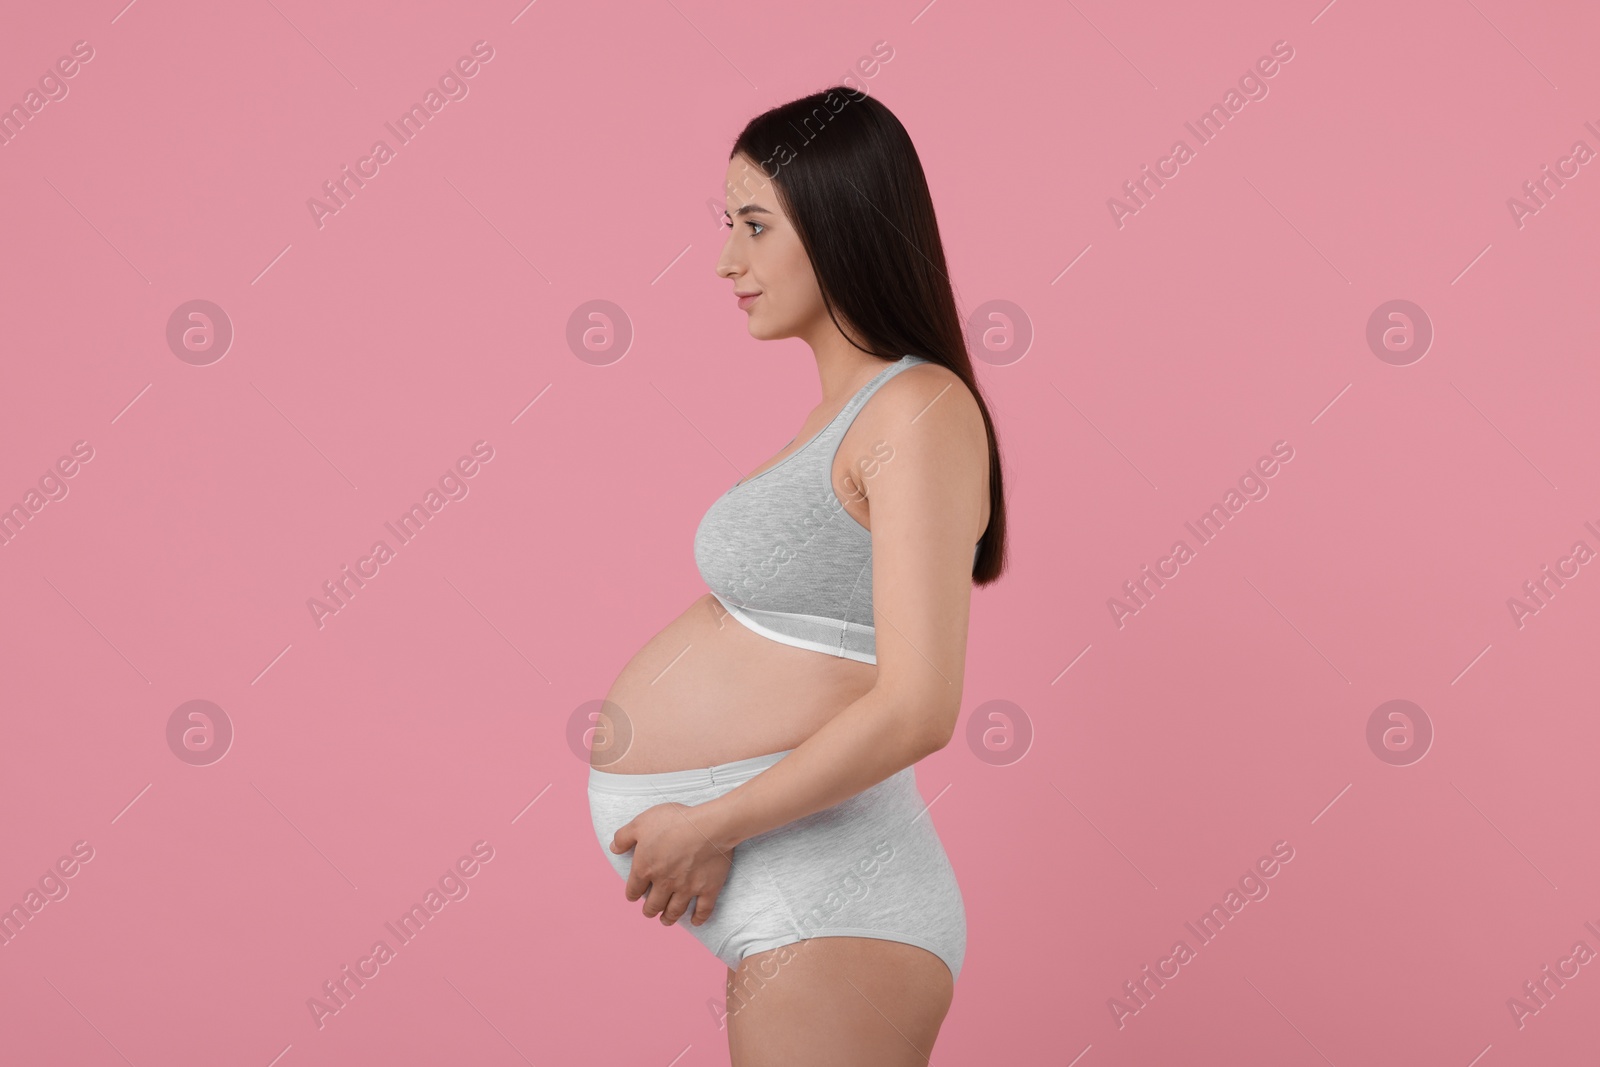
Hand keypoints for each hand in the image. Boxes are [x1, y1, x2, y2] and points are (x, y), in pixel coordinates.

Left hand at [610, 802, 733, 926]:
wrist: (708, 827)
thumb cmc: (674, 822)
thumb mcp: (641, 823)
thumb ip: (624, 837)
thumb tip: (613, 848)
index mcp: (645, 869)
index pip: (634, 890)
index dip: (632, 894)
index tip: (634, 896)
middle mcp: (664, 884)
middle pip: (653, 905)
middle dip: (649, 910)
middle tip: (649, 911)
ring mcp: (687, 889)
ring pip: (675, 911)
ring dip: (668, 918)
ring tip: (665, 920)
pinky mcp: (708, 889)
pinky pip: (702, 910)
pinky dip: (698, 918)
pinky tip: (695, 922)